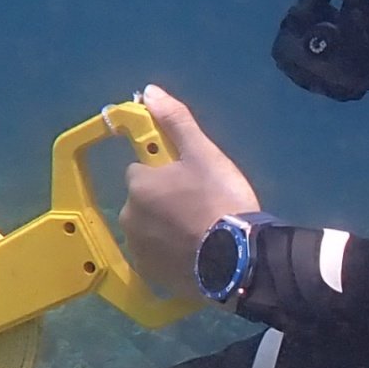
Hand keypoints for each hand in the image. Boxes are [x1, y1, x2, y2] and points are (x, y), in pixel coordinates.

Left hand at [121, 85, 259, 298]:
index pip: (142, 170)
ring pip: (148, 229)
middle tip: (200, 207)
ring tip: (201, 232)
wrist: (239, 259)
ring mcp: (138, 250)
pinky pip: (155, 257)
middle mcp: (130, 218)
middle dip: (163, 202)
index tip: (192, 181)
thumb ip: (176, 121)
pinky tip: (195, 253)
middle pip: (144, 201)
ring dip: (166, 229)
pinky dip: (170, 254)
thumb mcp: (203, 153)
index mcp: (139, 185)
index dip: (166, 173)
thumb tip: (148, 92)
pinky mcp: (151, 275)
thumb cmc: (221, 200)